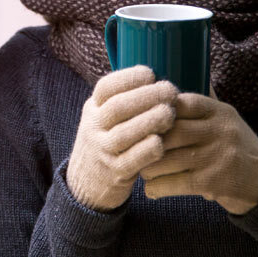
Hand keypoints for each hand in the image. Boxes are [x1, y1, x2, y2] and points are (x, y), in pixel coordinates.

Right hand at [67, 65, 177, 210]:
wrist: (86, 182)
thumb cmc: (107, 140)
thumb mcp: (104, 117)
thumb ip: (124, 99)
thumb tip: (158, 77)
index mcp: (93, 109)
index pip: (105, 88)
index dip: (129, 78)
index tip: (151, 74)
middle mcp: (94, 128)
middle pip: (117, 108)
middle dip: (146, 96)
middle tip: (171, 91)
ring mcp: (102, 151)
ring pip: (123, 134)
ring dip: (150, 121)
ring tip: (171, 113)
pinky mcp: (114, 173)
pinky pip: (131, 161)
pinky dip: (146, 150)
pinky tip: (161, 141)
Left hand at [140, 91, 257, 214]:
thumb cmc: (235, 147)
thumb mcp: (226, 119)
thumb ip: (202, 103)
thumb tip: (177, 72)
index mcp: (220, 112)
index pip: (183, 102)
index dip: (158, 108)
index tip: (142, 118)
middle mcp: (220, 131)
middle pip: (172, 131)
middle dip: (148, 141)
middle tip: (133, 147)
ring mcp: (217, 156)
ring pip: (169, 158)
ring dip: (148, 167)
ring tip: (140, 169)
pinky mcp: (213, 182)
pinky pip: (176, 183)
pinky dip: (157, 187)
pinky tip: (150, 189)